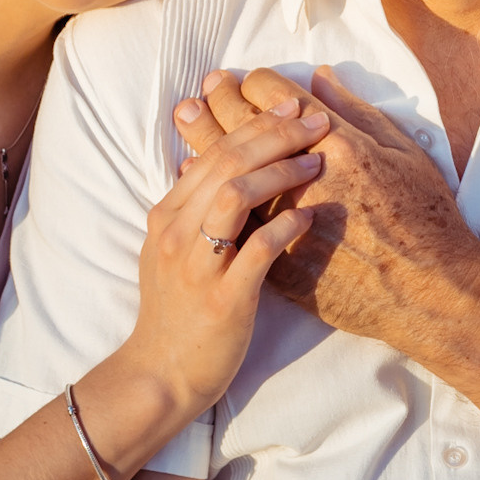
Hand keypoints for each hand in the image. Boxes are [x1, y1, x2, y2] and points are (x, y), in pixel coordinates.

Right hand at [121, 95, 326, 412]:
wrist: (163, 374)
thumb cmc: (178, 312)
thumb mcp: (174, 252)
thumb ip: (191, 209)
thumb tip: (200, 162)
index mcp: (167, 215)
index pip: (213, 151)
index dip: (255, 123)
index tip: (291, 106)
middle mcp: (178, 232)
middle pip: (227, 162)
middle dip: (275, 134)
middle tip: (315, 121)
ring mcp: (198, 265)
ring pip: (235, 195)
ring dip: (280, 171)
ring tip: (316, 162)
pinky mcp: (223, 299)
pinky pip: (257, 250)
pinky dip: (286, 227)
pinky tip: (309, 216)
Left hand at [173, 67, 479, 352]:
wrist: (427, 294)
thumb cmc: (426, 219)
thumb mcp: (405, 152)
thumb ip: (356, 112)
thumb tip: (319, 77)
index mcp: (339, 145)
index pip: (277, 97)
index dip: (254, 82)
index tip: (244, 78)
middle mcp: (305, 180)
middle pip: (244, 127)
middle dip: (220, 100)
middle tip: (206, 87)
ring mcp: (285, 223)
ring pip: (226, 172)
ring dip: (202, 139)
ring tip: (186, 117)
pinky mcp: (276, 261)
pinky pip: (228, 220)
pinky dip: (206, 194)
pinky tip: (192, 175)